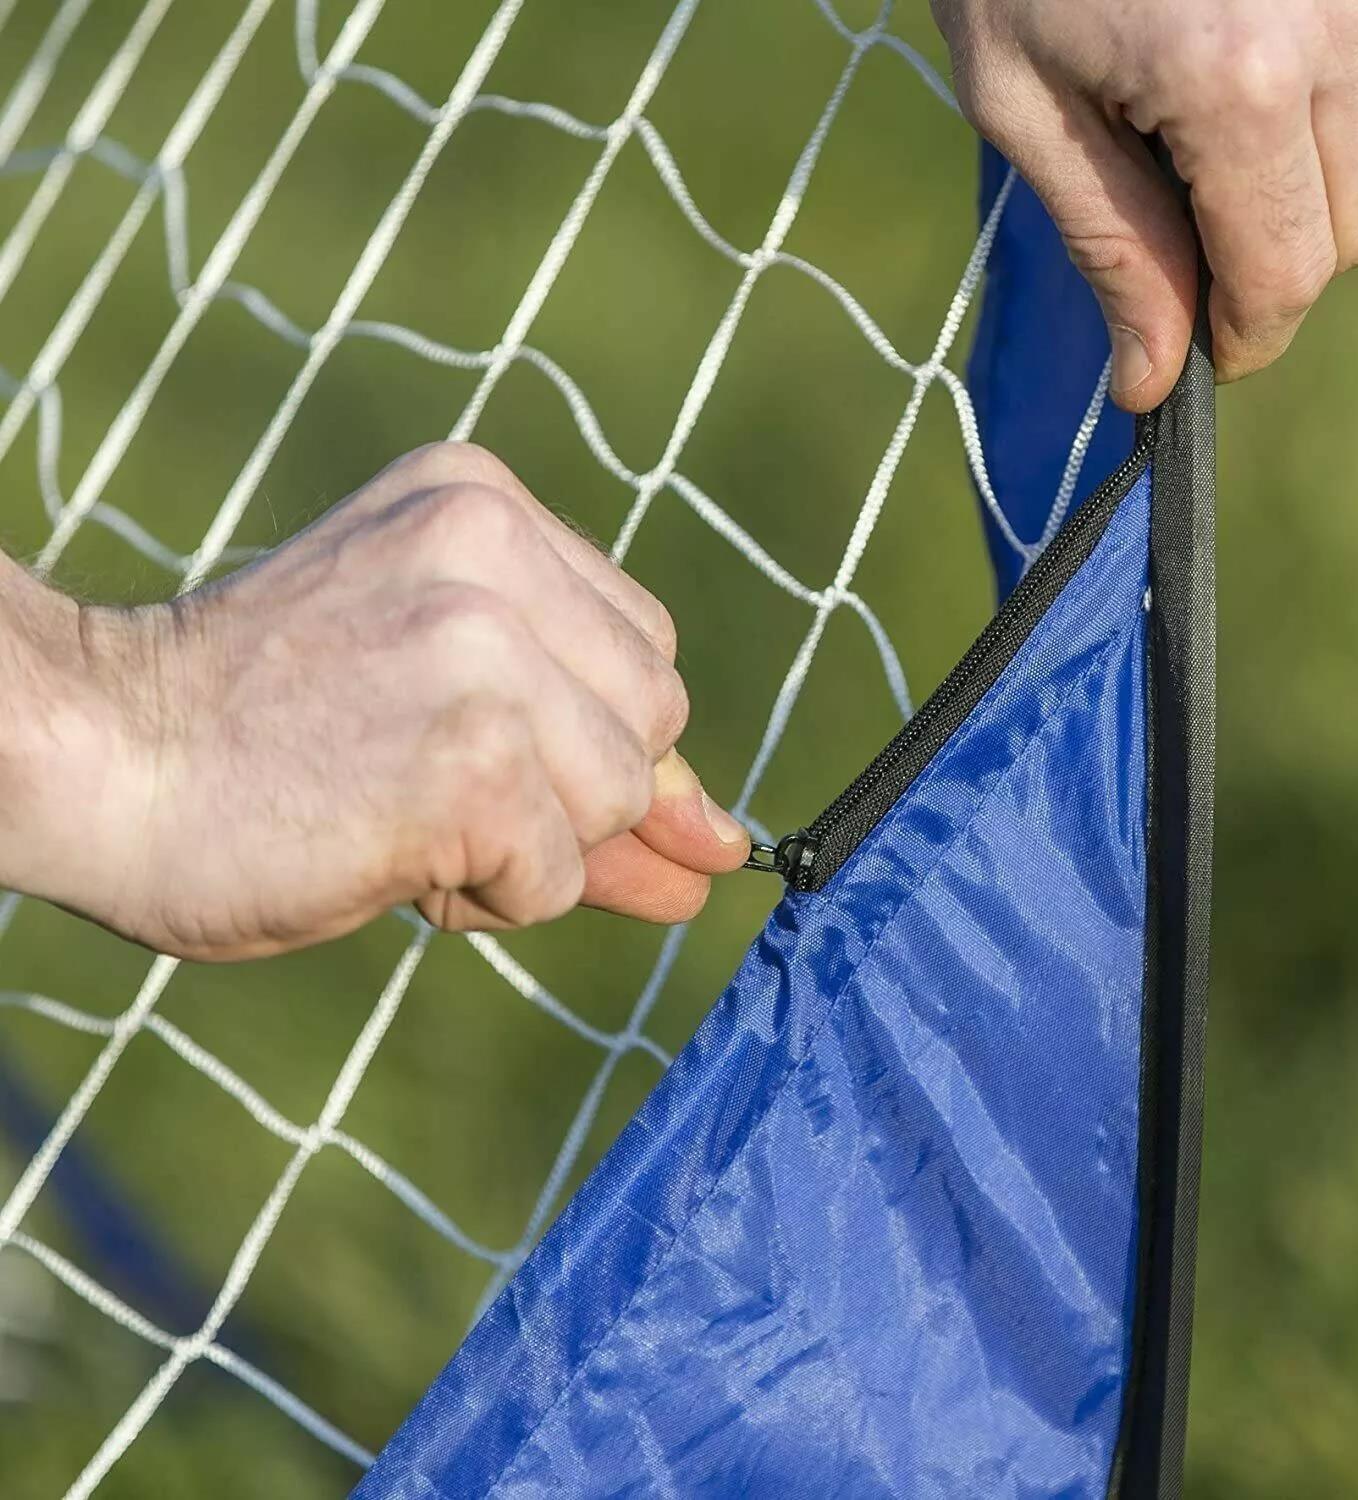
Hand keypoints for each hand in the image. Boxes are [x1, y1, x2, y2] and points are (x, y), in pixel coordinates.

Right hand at [4, 443, 748, 960]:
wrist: (94, 757)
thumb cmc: (254, 733)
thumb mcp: (435, 696)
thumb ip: (593, 757)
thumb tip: (728, 850)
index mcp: (482, 505)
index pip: (640, 648)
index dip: (584, 734)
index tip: (483, 752)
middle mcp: (493, 551)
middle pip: (654, 720)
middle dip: (570, 787)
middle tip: (428, 783)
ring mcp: (486, 649)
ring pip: (621, 797)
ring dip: (531, 845)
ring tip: (400, 814)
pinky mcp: (473, 757)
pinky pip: (559, 873)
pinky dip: (491, 896)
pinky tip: (388, 852)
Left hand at [931, 0, 1357, 405]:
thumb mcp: (1023, 104)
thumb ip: (1109, 245)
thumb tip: (1155, 376)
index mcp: (1238, 83)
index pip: (1286, 275)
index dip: (1242, 338)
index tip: (1194, 357)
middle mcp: (1342, 26)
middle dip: (1277, 270)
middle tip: (1186, 250)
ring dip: (1298, 190)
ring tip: (1191, 135)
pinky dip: (1316, 116)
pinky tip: (1231, 72)